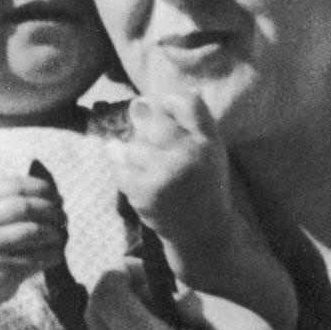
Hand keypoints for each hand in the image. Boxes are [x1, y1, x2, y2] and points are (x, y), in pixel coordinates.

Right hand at [0, 173, 67, 314]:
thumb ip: (3, 203)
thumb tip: (53, 195)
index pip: (13, 185)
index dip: (41, 188)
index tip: (55, 195)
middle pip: (25, 206)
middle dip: (50, 209)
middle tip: (62, 216)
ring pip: (33, 231)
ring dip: (54, 233)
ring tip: (58, 236)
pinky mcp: (2, 269)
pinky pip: (37, 258)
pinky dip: (53, 254)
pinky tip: (55, 253)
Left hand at [107, 91, 235, 262]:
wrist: (203, 232)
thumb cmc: (204, 184)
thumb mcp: (210, 149)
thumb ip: (190, 120)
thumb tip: (150, 98)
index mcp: (208, 143)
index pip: (188, 102)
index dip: (169, 101)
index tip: (163, 108)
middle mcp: (189, 156)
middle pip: (153, 121)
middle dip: (147, 127)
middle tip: (153, 141)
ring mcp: (165, 175)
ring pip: (134, 145)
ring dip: (135, 152)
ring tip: (149, 166)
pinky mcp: (145, 193)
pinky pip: (120, 167)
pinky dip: (123, 168)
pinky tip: (134, 174)